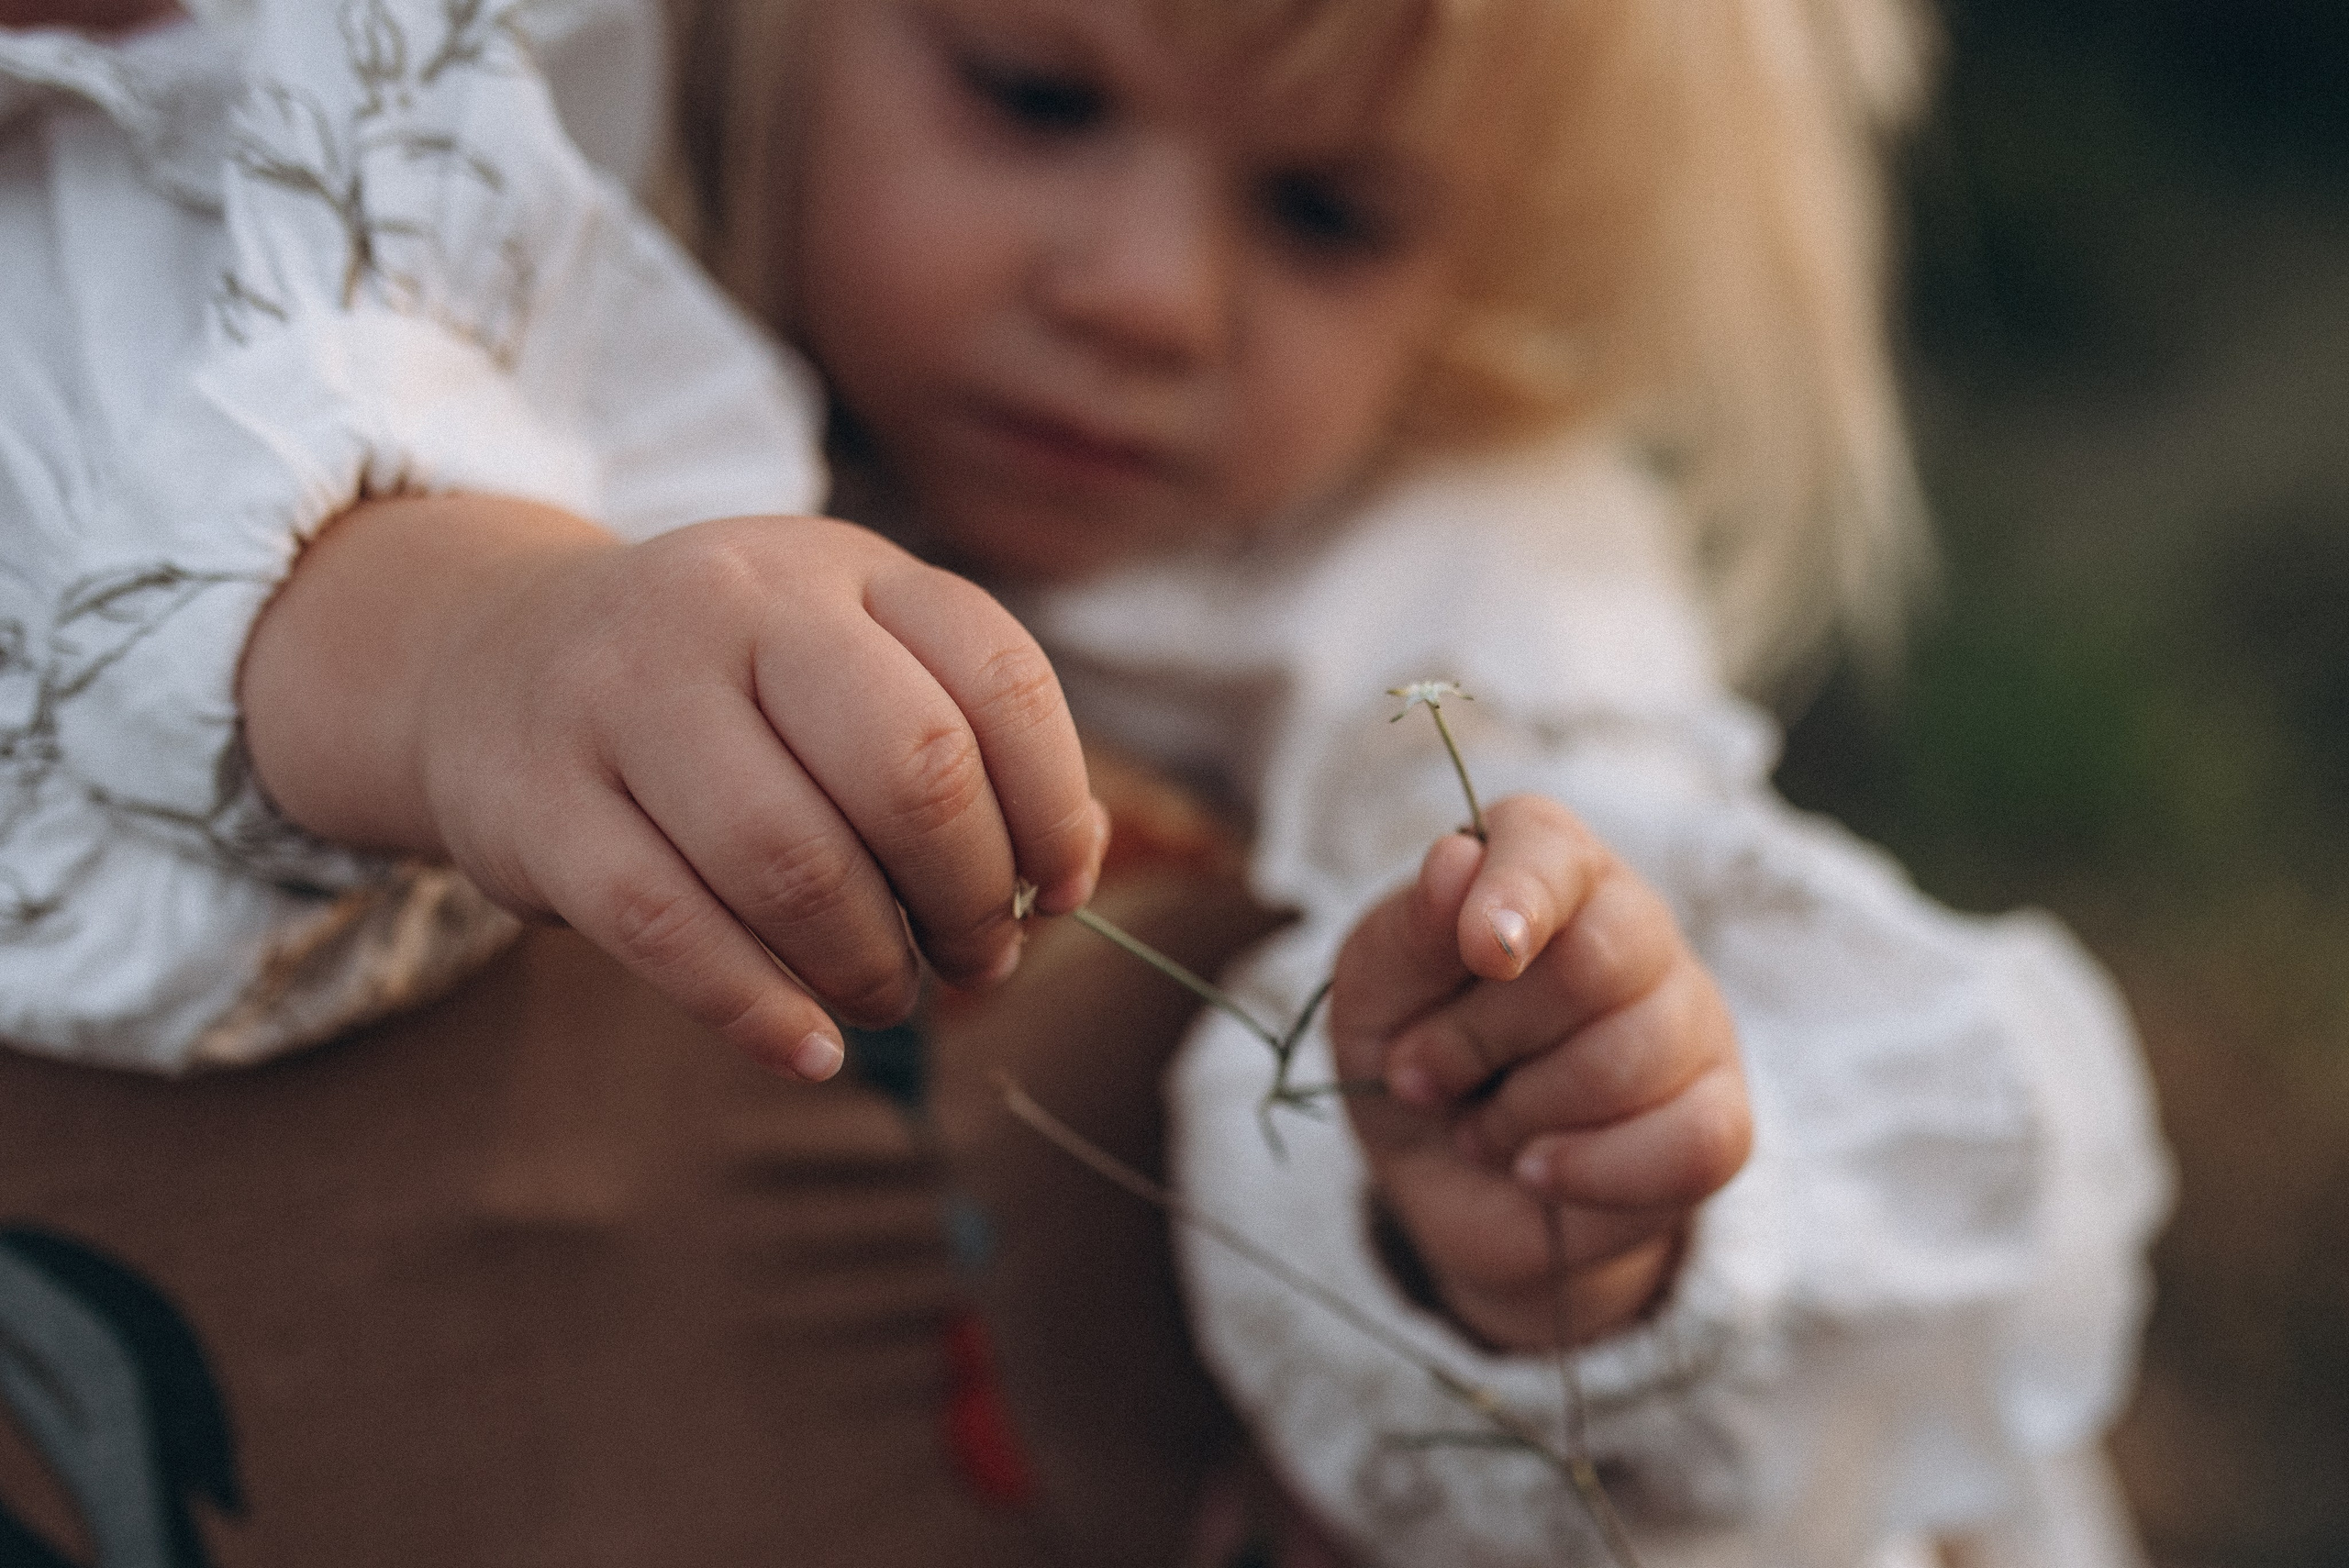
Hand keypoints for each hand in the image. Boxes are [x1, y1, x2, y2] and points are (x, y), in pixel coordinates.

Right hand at [242, 498, 1105, 1079]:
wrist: (496, 658)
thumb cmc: (726, 689)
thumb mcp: (846, 656)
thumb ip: (960, 741)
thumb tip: (1061, 877)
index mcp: (842, 566)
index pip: (998, 678)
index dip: (1052, 807)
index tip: (1057, 888)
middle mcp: (734, 606)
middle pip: (910, 771)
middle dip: (970, 897)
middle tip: (976, 957)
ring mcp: (622, 696)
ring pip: (791, 862)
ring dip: (871, 963)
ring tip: (889, 992)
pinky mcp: (538, 804)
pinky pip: (668, 929)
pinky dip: (758, 1008)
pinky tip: (809, 1045)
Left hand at [1329, 795, 1748, 1350]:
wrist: (1445, 1188)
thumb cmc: (1413, 1060)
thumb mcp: (1372, 998)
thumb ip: (1407, 933)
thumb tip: (1454, 862)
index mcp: (1539, 871)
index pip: (1548, 846)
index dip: (1517, 892)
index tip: (1482, 952)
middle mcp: (1630, 925)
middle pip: (1594, 961)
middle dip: (1482, 1038)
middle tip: (1422, 1074)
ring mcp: (1688, 1019)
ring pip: (1630, 1060)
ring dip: (1517, 1115)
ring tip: (1479, 1125)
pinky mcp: (1717, 1115)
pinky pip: (1693, 1144)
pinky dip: (1589, 1172)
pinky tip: (1535, 1169)